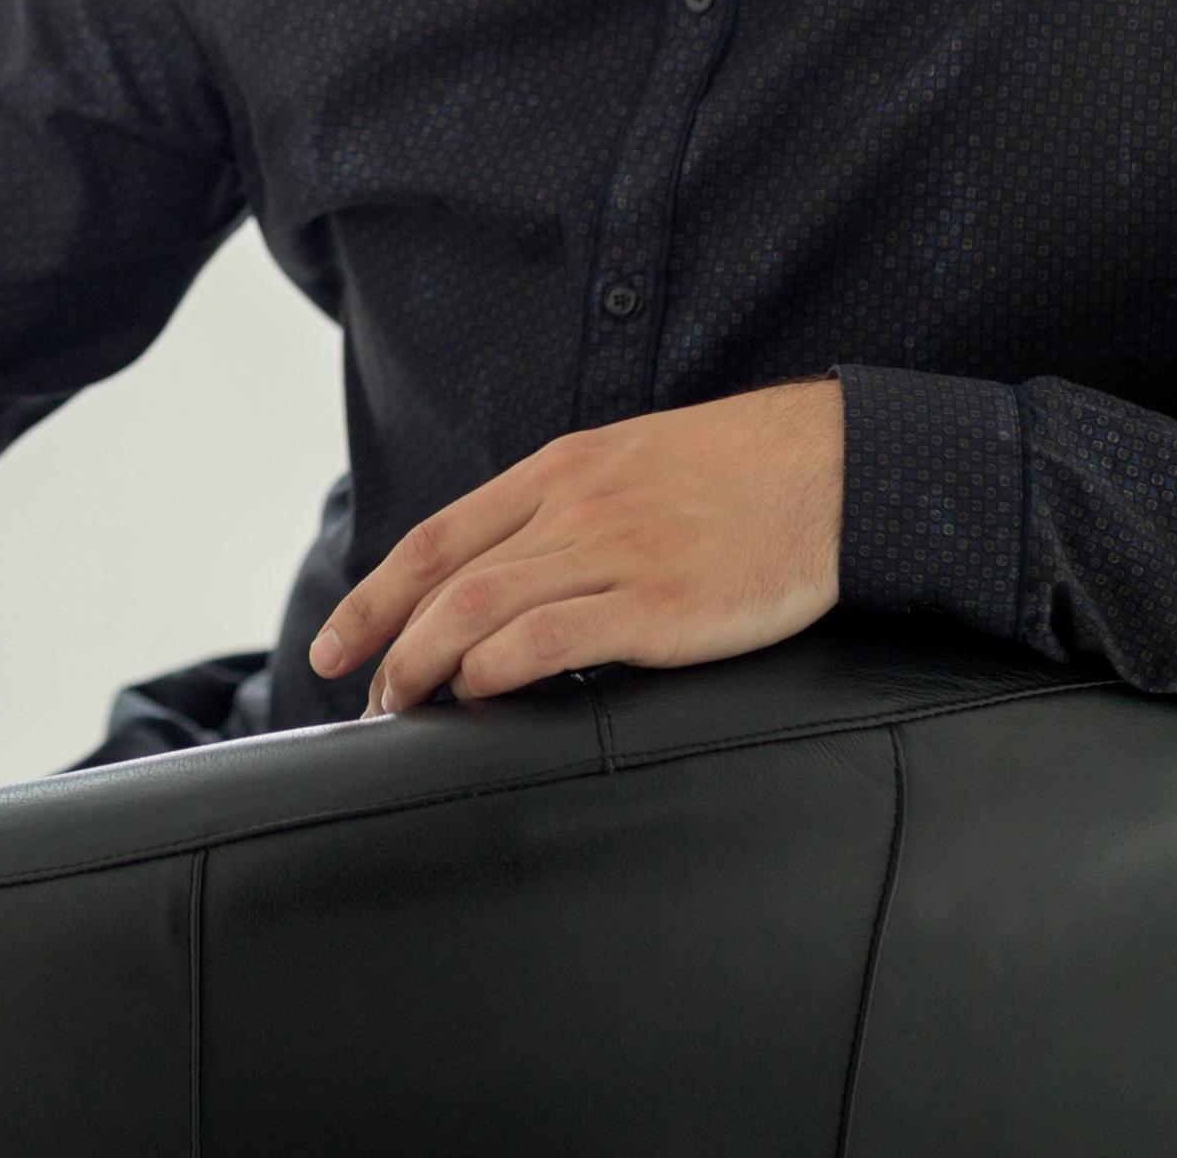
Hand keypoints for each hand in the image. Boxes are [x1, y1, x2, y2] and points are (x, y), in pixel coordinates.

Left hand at [309, 378, 841, 712]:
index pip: (438, 537)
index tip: (337, 643)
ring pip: (477, 610)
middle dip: (387, 646)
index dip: (374, 595)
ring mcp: (612, 555)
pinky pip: (548, 640)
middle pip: (444, 580)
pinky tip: (481, 695)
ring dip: (425, 667)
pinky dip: (495, 670)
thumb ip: (573, 511)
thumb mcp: (638, 464)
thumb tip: (517, 571)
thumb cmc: (746, 474)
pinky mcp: (657, 608)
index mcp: (562, 471)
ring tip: (405, 712)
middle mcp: (571, 508)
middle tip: (366, 701)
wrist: (839, 469)